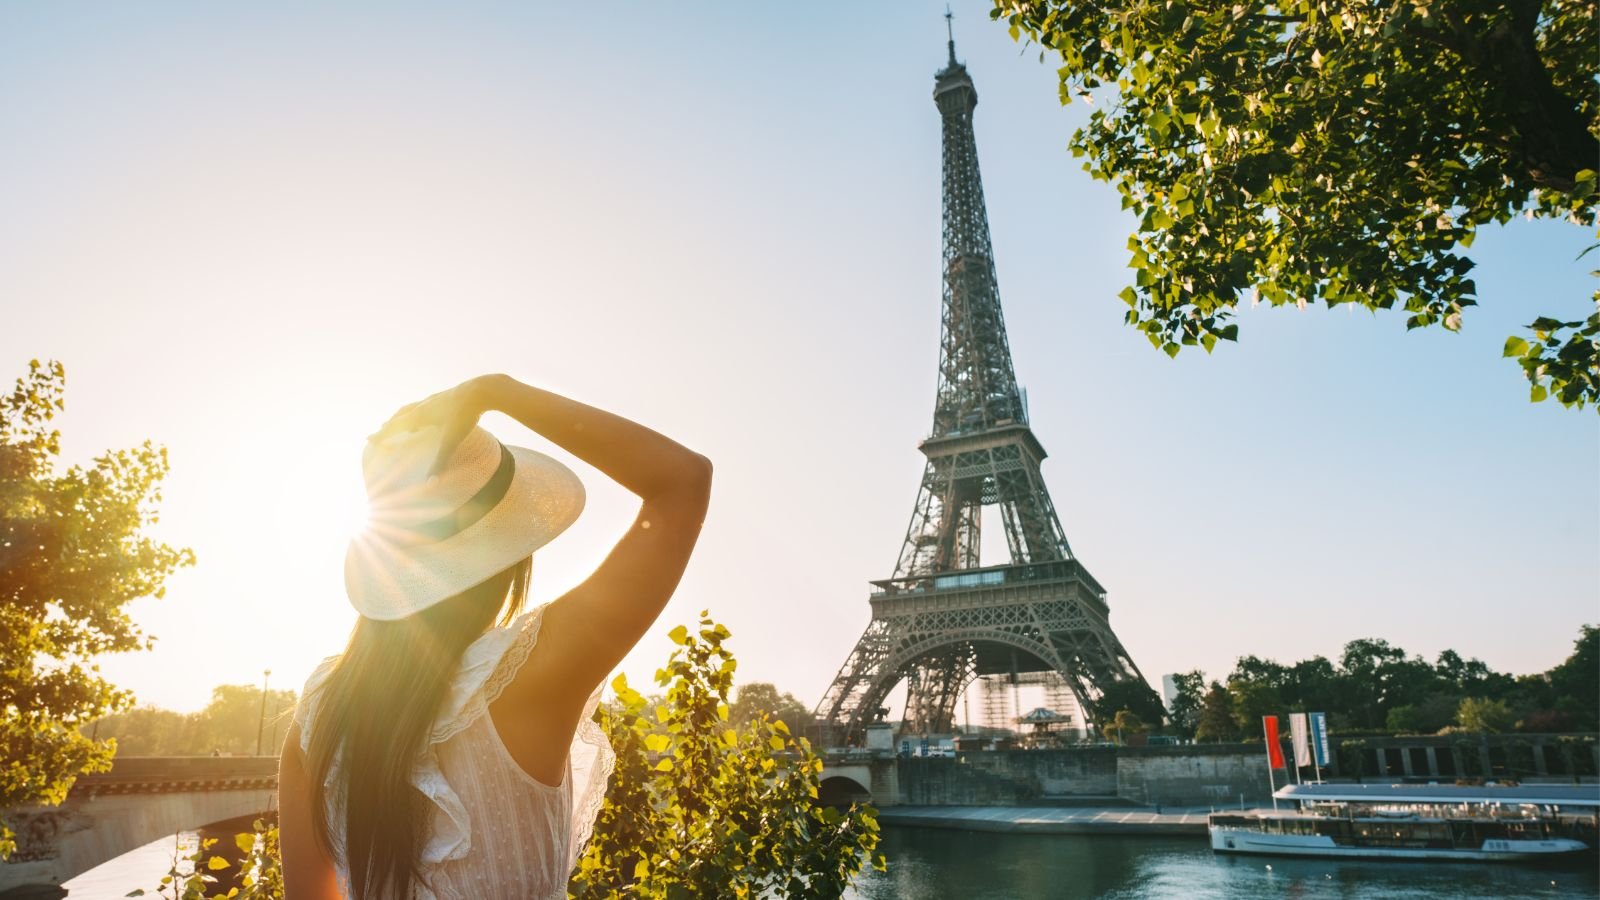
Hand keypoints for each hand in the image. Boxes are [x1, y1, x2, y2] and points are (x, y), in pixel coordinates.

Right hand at [373, 375, 504, 474]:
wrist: (481, 391)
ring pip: (410, 409)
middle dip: (387, 427)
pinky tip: (422, 412)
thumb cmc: (464, 416)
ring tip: (395, 420)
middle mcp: (422, 407)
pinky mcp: (443, 396)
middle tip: (377, 431)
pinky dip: (416, 411)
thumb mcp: (451, 441)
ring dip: (400, 416)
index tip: (368, 439)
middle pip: (399, 417)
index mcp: (420, 417)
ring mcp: (432, 400)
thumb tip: (430, 484)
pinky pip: (423, 405)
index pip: (395, 428)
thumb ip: (440, 462)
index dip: (382, 435)